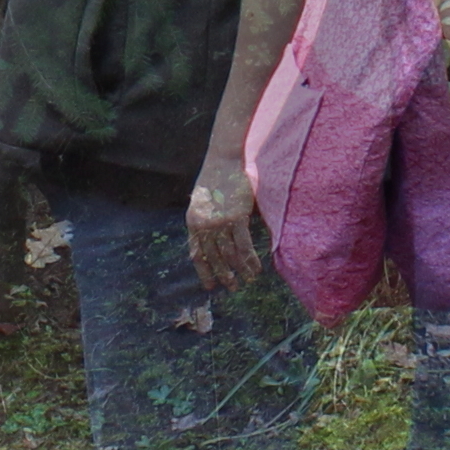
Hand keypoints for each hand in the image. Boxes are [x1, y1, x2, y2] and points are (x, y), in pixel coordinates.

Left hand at [187, 159, 261, 291]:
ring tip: (247, 280)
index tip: (210, 286)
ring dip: (240, 270)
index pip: (197, 254)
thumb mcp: (202, 203)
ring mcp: (220, 223)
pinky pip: (244, 245)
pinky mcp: (236, 218)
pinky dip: (250, 260)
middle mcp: (204, 226)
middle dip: (223, 275)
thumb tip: (213, 241)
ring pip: (230, 254)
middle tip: (232, 287)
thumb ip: (205, 222)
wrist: (223, 162)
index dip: (204, 271)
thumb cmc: (215, 181)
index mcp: (193, 223)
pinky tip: (256, 268)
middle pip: (214, 257)